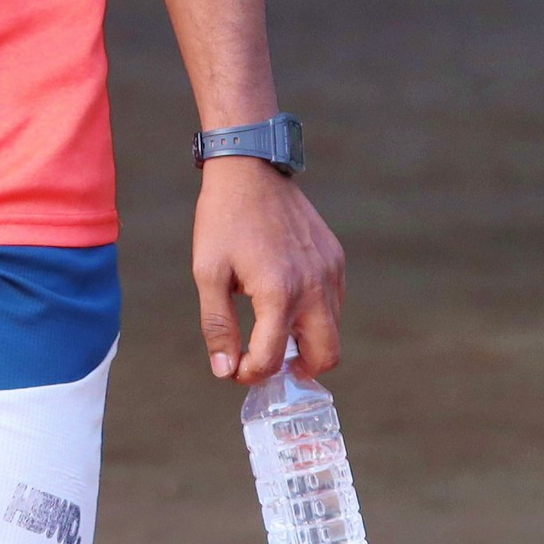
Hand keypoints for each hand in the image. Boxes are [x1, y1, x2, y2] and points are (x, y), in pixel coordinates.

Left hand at [194, 157, 345, 382]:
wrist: (250, 170)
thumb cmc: (224, 220)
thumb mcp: (208, 272)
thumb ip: (218, 325)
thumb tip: (224, 370)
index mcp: (279, 293)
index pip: (272, 359)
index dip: (250, 373)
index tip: (235, 367)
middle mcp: (314, 286)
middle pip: (325, 357)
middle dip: (297, 369)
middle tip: (270, 360)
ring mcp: (330, 271)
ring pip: (333, 330)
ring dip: (307, 340)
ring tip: (274, 329)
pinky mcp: (335, 258)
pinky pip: (335, 302)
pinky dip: (316, 313)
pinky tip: (287, 299)